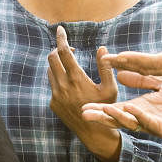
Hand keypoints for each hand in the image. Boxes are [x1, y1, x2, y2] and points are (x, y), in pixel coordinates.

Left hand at [47, 25, 120, 161]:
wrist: (94, 133)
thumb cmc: (106, 109)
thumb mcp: (110, 88)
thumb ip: (105, 67)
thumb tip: (102, 48)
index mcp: (77, 79)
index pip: (64, 52)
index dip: (61, 38)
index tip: (60, 29)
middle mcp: (63, 86)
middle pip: (52, 58)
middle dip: (59, 49)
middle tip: (71, 49)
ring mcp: (56, 95)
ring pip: (50, 71)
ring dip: (58, 63)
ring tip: (71, 65)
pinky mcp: (53, 103)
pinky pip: (52, 84)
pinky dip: (58, 78)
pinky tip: (71, 83)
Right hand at [82, 70, 161, 140]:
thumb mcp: (161, 83)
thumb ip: (142, 80)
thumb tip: (121, 72)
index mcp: (142, 106)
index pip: (117, 108)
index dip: (101, 107)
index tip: (84, 104)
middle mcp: (145, 117)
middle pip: (119, 118)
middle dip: (102, 116)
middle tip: (83, 113)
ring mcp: (155, 124)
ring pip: (132, 122)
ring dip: (117, 117)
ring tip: (103, 110)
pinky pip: (151, 123)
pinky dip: (139, 116)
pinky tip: (130, 109)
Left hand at [101, 12, 161, 82]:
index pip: (153, 62)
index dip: (134, 59)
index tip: (117, 56)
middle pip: (145, 68)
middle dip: (123, 64)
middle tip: (102, 59)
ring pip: (147, 71)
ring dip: (128, 66)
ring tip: (109, 61)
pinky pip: (154, 71)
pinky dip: (139, 67)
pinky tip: (129, 64)